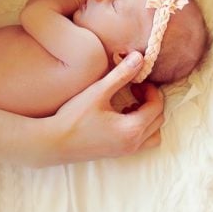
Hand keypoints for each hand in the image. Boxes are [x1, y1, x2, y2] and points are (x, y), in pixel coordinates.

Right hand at [46, 51, 164, 163]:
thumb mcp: (99, 92)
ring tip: (130, 103)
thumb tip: (140, 57)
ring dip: (148, 117)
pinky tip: (120, 115)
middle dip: (151, 101)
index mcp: (132, 130)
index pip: (157, 106)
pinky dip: (140, 128)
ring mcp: (125, 152)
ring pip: (153, 134)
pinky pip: (141, 142)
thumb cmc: (74, 117)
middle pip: (158, 120)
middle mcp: (133, 144)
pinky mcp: (117, 154)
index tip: (136, 80)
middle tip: (135, 88)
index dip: (151, 90)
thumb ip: (121, 74)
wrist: (54, 143)